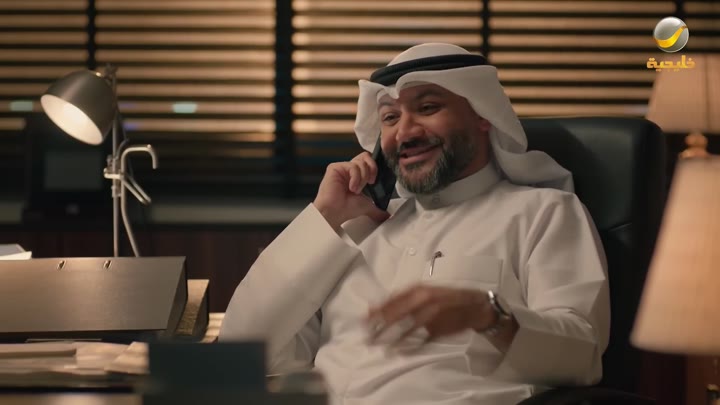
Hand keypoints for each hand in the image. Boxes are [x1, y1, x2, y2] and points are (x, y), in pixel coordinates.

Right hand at [313, 152, 390, 228]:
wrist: (334, 213)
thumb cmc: (345, 209)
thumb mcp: (367, 206)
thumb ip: (378, 208)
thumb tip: (387, 215)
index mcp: (356, 176)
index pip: (369, 162)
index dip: (375, 168)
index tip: (374, 181)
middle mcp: (349, 170)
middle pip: (366, 156)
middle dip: (372, 169)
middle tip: (370, 182)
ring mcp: (342, 168)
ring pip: (361, 162)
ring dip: (363, 178)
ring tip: (356, 189)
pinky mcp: (335, 167)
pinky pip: (353, 166)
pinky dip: (356, 178)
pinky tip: (351, 187)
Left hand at [366, 285, 495, 346]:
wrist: (474, 306)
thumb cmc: (446, 297)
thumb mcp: (424, 291)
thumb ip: (403, 298)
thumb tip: (378, 306)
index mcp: (419, 289)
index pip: (393, 300)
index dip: (378, 310)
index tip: (365, 318)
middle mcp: (424, 301)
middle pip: (397, 315)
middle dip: (380, 326)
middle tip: (367, 336)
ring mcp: (432, 317)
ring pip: (407, 329)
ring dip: (392, 339)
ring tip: (380, 347)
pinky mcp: (439, 331)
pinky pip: (421, 341)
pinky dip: (410, 347)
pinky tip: (400, 351)